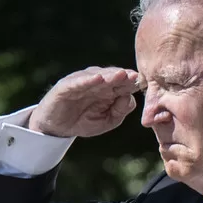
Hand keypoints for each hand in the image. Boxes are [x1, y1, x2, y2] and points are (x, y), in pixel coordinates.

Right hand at [27, 66, 144, 138]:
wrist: (57, 127)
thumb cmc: (84, 121)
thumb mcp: (108, 120)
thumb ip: (120, 111)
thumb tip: (129, 98)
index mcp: (109, 89)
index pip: (124, 84)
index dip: (133, 83)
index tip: (145, 83)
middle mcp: (96, 82)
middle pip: (113, 77)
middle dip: (125, 76)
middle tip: (135, 76)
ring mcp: (81, 82)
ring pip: (98, 76)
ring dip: (110, 75)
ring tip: (121, 75)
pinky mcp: (66, 86)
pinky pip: (78, 82)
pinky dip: (87, 80)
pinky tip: (97, 79)